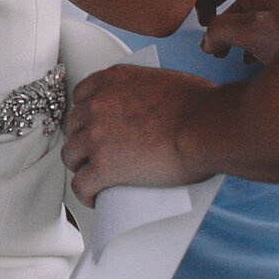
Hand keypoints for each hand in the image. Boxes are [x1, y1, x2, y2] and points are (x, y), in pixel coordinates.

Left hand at [62, 62, 214, 197]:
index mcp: (112, 80)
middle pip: (74, 126)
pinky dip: (85, 193)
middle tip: (95, 152)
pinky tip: (93, 198)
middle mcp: (98, 103)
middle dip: (82, 139)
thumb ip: (146, 90)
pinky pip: (81, 184)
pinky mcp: (104, 166)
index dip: (86, 114)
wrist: (207, 126)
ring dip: (81, 166)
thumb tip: (152, 106)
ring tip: (94, 176)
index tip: (93, 125)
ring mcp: (97, 135)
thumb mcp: (164, 82)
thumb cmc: (201, 106)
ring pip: (71, 155)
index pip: (82, 95)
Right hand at [193, 0, 278, 65]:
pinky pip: (266, 26)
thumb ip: (219, 31)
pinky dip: (252, 40)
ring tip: (224, 54)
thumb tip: (208, 41)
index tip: (201, 11)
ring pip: (249, 9)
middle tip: (209, 30)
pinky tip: (251, 61)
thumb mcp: (251, 33)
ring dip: (231, 30)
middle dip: (216, 10)